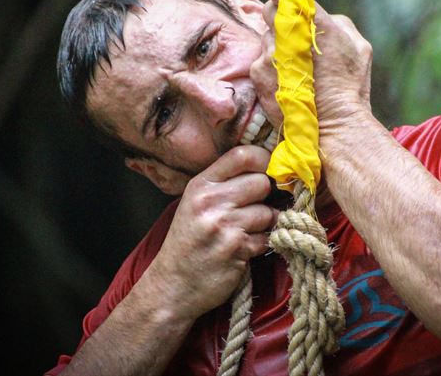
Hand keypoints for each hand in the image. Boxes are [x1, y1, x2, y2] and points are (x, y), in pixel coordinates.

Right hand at [148, 145, 277, 320]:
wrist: (171, 286)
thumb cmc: (187, 243)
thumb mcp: (195, 203)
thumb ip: (223, 184)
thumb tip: (265, 169)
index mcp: (201, 185)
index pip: (243, 155)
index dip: (264, 160)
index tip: (268, 171)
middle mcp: (211, 201)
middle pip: (261, 182)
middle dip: (265, 196)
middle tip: (254, 208)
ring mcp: (224, 226)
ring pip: (268, 212)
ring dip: (265, 223)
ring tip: (246, 232)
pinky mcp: (237, 250)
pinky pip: (267, 237)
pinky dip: (262, 243)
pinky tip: (245, 248)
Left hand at [250, 0, 372, 134]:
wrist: (332, 127)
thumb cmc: (350, 87)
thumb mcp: (358, 47)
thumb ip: (335, 22)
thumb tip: (317, 16)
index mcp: (316, 21)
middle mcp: (288, 33)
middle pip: (270, 11)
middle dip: (279, 19)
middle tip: (293, 35)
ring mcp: (270, 54)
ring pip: (265, 37)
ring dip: (276, 47)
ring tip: (295, 68)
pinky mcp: (259, 74)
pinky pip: (260, 61)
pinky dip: (270, 68)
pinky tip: (286, 82)